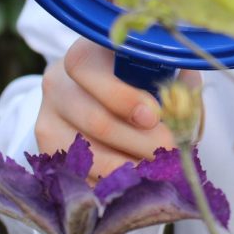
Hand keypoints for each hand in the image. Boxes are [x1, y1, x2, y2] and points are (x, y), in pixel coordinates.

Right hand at [36, 37, 187, 181]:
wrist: (96, 93)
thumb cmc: (136, 75)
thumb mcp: (155, 66)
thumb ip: (172, 78)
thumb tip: (185, 105)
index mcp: (85, 53)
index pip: (88, 69)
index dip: (122, 96)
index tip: (155, 115)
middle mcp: (58, 82)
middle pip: (96, 120)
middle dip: (140, 141)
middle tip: (170, 150)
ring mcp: (47, 116)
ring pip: (88, 152)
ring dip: (129, 165)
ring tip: (159, 169)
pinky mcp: (47, 149)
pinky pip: (79, 173)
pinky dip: (111, 179)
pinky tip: (136, 179)